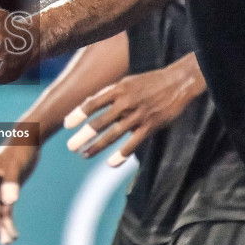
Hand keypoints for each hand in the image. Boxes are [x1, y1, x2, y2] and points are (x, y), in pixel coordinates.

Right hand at [0, 139, 39, 244]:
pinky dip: (9, 222)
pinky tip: (13, 236)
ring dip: (2, 227)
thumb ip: (11, 182)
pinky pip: (6, 211)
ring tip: (9, 243)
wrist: (29, 140)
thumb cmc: (20, 149)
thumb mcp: (15, 164)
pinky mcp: (7, 192)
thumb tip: (10, 201)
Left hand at [64, 54, 204, 166]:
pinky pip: (133, 143)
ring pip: (113, 134)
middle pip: (99, 122)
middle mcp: (125, 102)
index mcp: (118, 89)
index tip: (67, 124)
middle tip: (70, 146)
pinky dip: (121, 154)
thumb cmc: (149, 82)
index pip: (92, 103)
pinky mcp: (150, 126)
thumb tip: (90, 105)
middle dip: (83, 136)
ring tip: (84, 154)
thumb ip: (110, 94)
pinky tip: (111, 163)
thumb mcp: (127, 81)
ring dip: (97, 146)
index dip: (78, 114)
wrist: (178, 82)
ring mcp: (138, 115)